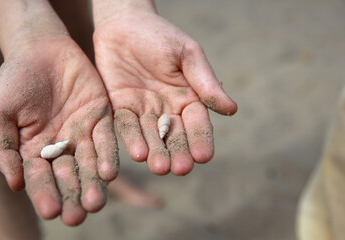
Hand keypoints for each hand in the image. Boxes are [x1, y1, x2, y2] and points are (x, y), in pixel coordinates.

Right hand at [0, 36, 118, 225]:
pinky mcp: (101, 118)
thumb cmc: (15, 80)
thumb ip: (4, 148)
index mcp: (35, 150)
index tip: (51, 212)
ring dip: (94, 183)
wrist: (41, 49)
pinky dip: (108, 156)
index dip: (45, 194)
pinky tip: (109, 172)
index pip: (40, 178)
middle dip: (74, 194)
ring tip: (97, 201)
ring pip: (90, 163)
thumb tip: (15, 184)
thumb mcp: (0, 113)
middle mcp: (61, 147)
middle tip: (80, 215)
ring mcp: (82, 133)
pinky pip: (106, 140)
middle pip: (69, 176)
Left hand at [93, 8, 236, 175]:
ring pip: (151, 136)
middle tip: (180, 168)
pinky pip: (126, 126)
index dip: (201, 139)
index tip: (204, 156)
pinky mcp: (121, 108)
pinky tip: (138, 153)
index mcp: (188, 98)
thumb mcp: (187, 54)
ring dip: (156, 152)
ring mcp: (144, 110)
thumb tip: (232, 109)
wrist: (124, 23)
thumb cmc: (160, 35)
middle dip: (178, 152)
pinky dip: (132, 139)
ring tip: (159, 167)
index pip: (197, 123)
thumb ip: (205, 82)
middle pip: (174, 136)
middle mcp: (167, 110)